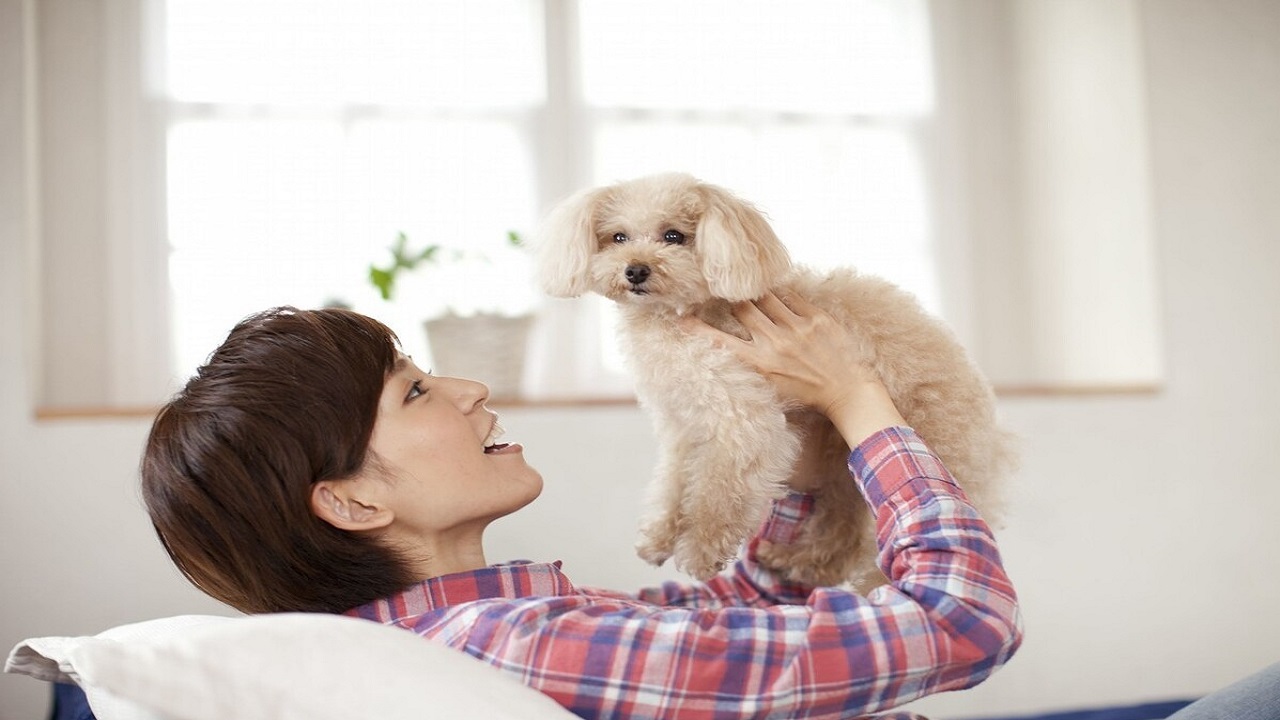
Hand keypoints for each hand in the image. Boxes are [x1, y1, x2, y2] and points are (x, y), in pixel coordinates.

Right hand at [681, 292, 907, 446]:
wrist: (848, 392)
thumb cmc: (808, 394)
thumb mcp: (772, 387)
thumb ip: (753, 365)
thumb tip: (734, 346)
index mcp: (760, 364)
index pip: (719, 342)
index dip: (697, 328)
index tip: (683, 318)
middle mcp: (774, 343)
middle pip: (742, 307)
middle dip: (730, 299)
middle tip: (723, 290)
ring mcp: (797, 328)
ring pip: (765, 297)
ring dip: (756, 293)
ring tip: (750, 288)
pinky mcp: (817, 319)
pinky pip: (792, 296)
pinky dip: (782, 294)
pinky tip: (778, 293)